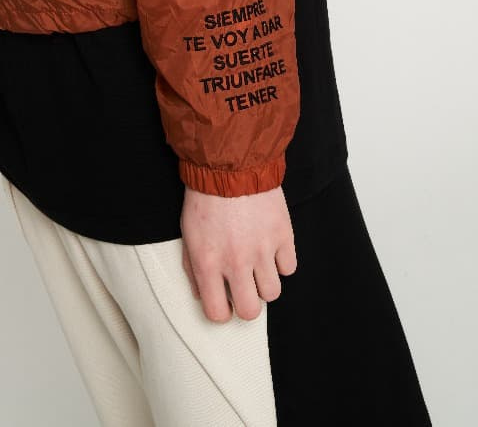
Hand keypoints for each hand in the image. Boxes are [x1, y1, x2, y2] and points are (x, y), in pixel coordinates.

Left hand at [180, 184, 296, 322]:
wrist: (229, 165)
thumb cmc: (205, 198)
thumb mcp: (188, 234)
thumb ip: (193, 268)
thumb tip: (202, 295)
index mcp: (208, 263)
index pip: (218, 313)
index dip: (222, 311)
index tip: (224, 302)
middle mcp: (236, 262)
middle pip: (250, 311)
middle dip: (247, 303)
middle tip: (244, 287)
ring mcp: (262, 250)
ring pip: (273, 292)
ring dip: (265, 281)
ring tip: (257, 263)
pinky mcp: (282, 235)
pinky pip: (289, 267)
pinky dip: (281, 261)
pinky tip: (271, 247)